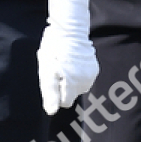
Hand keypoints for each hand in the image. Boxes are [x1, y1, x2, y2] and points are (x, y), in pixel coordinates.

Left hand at [37, 0, 97, 114]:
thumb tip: (51, 111)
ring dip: (72, 83)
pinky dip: (79, 76)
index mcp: (71, 82)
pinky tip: (74, 64)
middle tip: (57, 71)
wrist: (70, 30)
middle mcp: (84, 81)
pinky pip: (85, 80)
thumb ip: (49, 92)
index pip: (64, 103)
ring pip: (79, 89)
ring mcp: (91, 75)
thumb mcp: (45, 69)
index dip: (56, 93)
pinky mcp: (95, 70)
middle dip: (64, 88)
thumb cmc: (53, 49)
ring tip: (65, 66)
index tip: (52, 79)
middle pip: (72, 96)